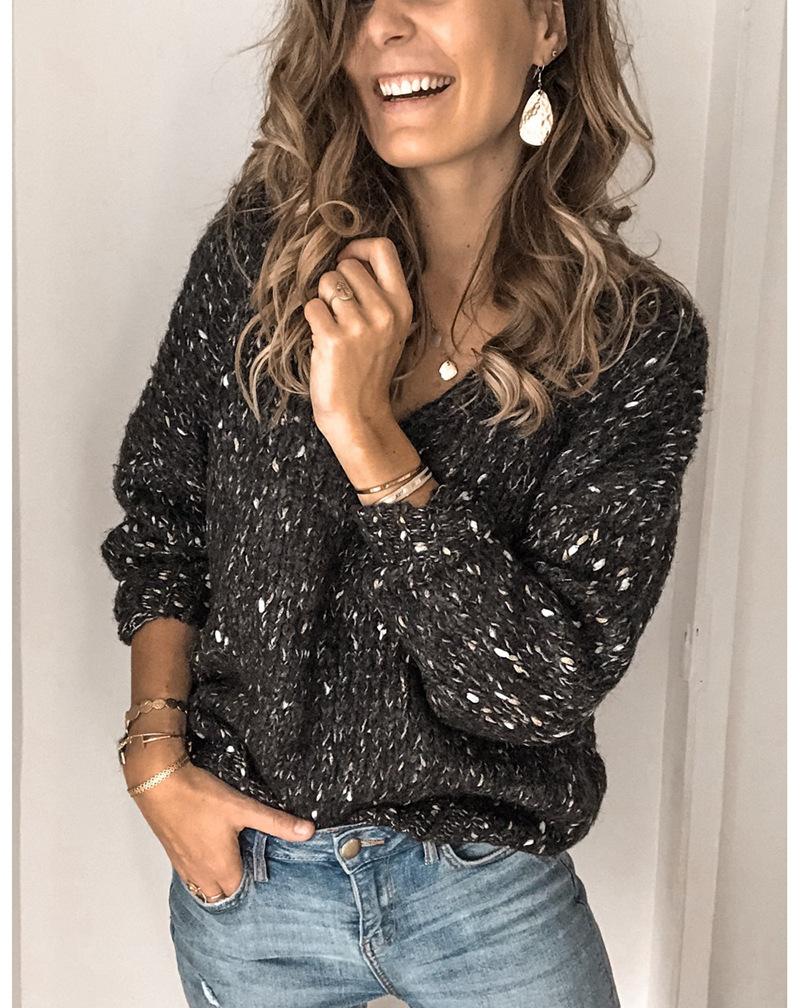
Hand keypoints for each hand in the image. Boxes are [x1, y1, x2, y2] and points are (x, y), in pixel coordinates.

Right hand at [130, 756, 315, 899]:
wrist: (159, 783)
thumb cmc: (199, 797)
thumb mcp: (243, 808)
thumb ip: (275, 822)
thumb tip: (306, 832)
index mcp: (221, 869)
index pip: (243, 892)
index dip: (256, 884)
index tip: (266, 872)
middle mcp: (201, 875)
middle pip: (223, 894)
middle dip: (238, 887)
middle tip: (252, 868)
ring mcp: (184, 866)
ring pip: (204, 887)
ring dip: (218, 882)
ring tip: (234, 863)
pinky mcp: (174, 854)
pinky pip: (190, 875)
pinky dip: (203, 871)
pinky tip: (210, 850)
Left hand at [302, 237, 413, 432]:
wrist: (358, 412)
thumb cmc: (367, 369)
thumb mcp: (388, 328)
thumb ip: (379, 292)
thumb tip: (349, 255)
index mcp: (402, 305)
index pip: (383, 248)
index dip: (357, 247)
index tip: (346, 261)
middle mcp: (385, 312)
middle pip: (347, 265)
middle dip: (335, 282)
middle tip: (339, 312)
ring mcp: (360, 325)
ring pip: (327, 283)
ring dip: (322, 301)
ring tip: (332, 327)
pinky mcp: (334, 338)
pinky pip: (311, 306)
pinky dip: (311, 319)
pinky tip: (322, 339)